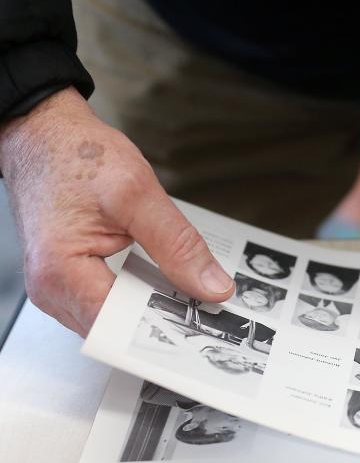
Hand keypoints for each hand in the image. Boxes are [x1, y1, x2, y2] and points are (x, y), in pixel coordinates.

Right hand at [0, 88, 234, 335]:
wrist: (44, 133)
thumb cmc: (74, 155)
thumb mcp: (138, 193)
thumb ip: (178, 244)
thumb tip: (212, 286)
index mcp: (62, 272)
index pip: (121, 328)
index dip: (165, 329)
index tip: (204, 325)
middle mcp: (53, 289)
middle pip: (120, 329)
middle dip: (164, 320)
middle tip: (208, 308)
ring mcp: (57, 287)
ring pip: (116, 320)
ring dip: (154, 308)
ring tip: (191, 294)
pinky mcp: (68, 279)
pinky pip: (109, 302)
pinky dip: (140, 294)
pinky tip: (166, 281)